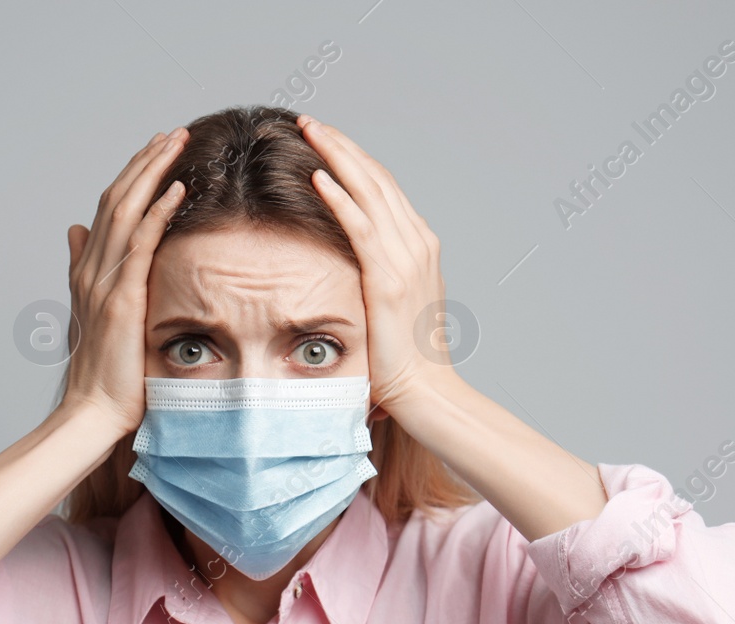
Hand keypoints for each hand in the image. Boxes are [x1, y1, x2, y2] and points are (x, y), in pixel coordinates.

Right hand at [60, 127, 190, 434]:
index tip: (154, 151)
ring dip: (151, 173)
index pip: (108, 210)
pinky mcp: (121, 298)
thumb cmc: (103, 374)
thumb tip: (74, 232)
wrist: (92, 410)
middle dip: (143, 162)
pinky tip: (176, 190)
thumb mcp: (94, 315)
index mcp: (87, 272)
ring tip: (175, 145)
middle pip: (116, 199)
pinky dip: (157, 212)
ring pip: (125, 211)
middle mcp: (91, 269)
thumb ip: (84, 271)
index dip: (130, 177)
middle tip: (170, 134)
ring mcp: (103, 282)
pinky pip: (139, 244)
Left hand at [297, 115, 452, 411]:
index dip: (354, 159)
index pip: (384, 188)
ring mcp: (405, 258)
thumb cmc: (403, 359)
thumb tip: (350, 268)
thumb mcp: (391, 306)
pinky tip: (316, 176)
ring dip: (337, 156)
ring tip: (309, 131)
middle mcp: (417, 243)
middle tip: (310, 121)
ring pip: (369, 191)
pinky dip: (339, 197)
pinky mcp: (387, 277)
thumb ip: (376, 277)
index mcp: (418, 246)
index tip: (326, 139)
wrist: (425, 390)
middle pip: (376, 178)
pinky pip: (359, 226)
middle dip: (342, 145)